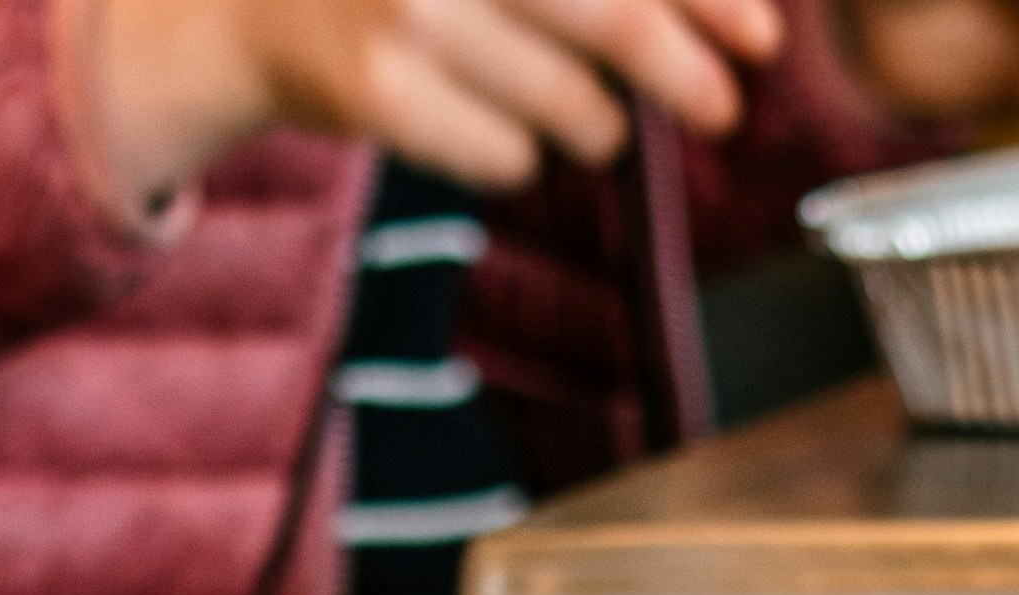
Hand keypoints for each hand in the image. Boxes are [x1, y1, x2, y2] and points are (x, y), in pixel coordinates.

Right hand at [84, 0, 785, 210]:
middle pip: (615, 20)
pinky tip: (502, 129)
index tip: (763, 39)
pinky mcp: (379, 92)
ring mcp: (413, 11)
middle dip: (688, 77)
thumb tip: (732, 16)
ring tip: (590, 121)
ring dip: (597, 126)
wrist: (255, 6)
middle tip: (722, 110)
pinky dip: (521, 154)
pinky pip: (505, 156)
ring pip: (567, 104)